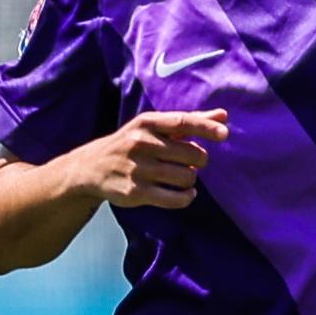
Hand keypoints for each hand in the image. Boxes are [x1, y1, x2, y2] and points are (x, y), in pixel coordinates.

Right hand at [73, 109, 229, 209]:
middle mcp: (141, 143)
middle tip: (190, 161)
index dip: (206, 128)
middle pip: (192, 154)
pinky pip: (176, 198)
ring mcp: (137, 169)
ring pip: (187, 176)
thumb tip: (223, 116)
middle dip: (199, 160)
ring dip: (191, 179)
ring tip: (182, 176)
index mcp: (147, 123)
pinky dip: (187, 197)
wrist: (90, 168)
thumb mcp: (153, 126)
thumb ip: (189, 120)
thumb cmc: (133, 143)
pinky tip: (186, 194)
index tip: (224, 134)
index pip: (182, 122)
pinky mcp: (135, 192)